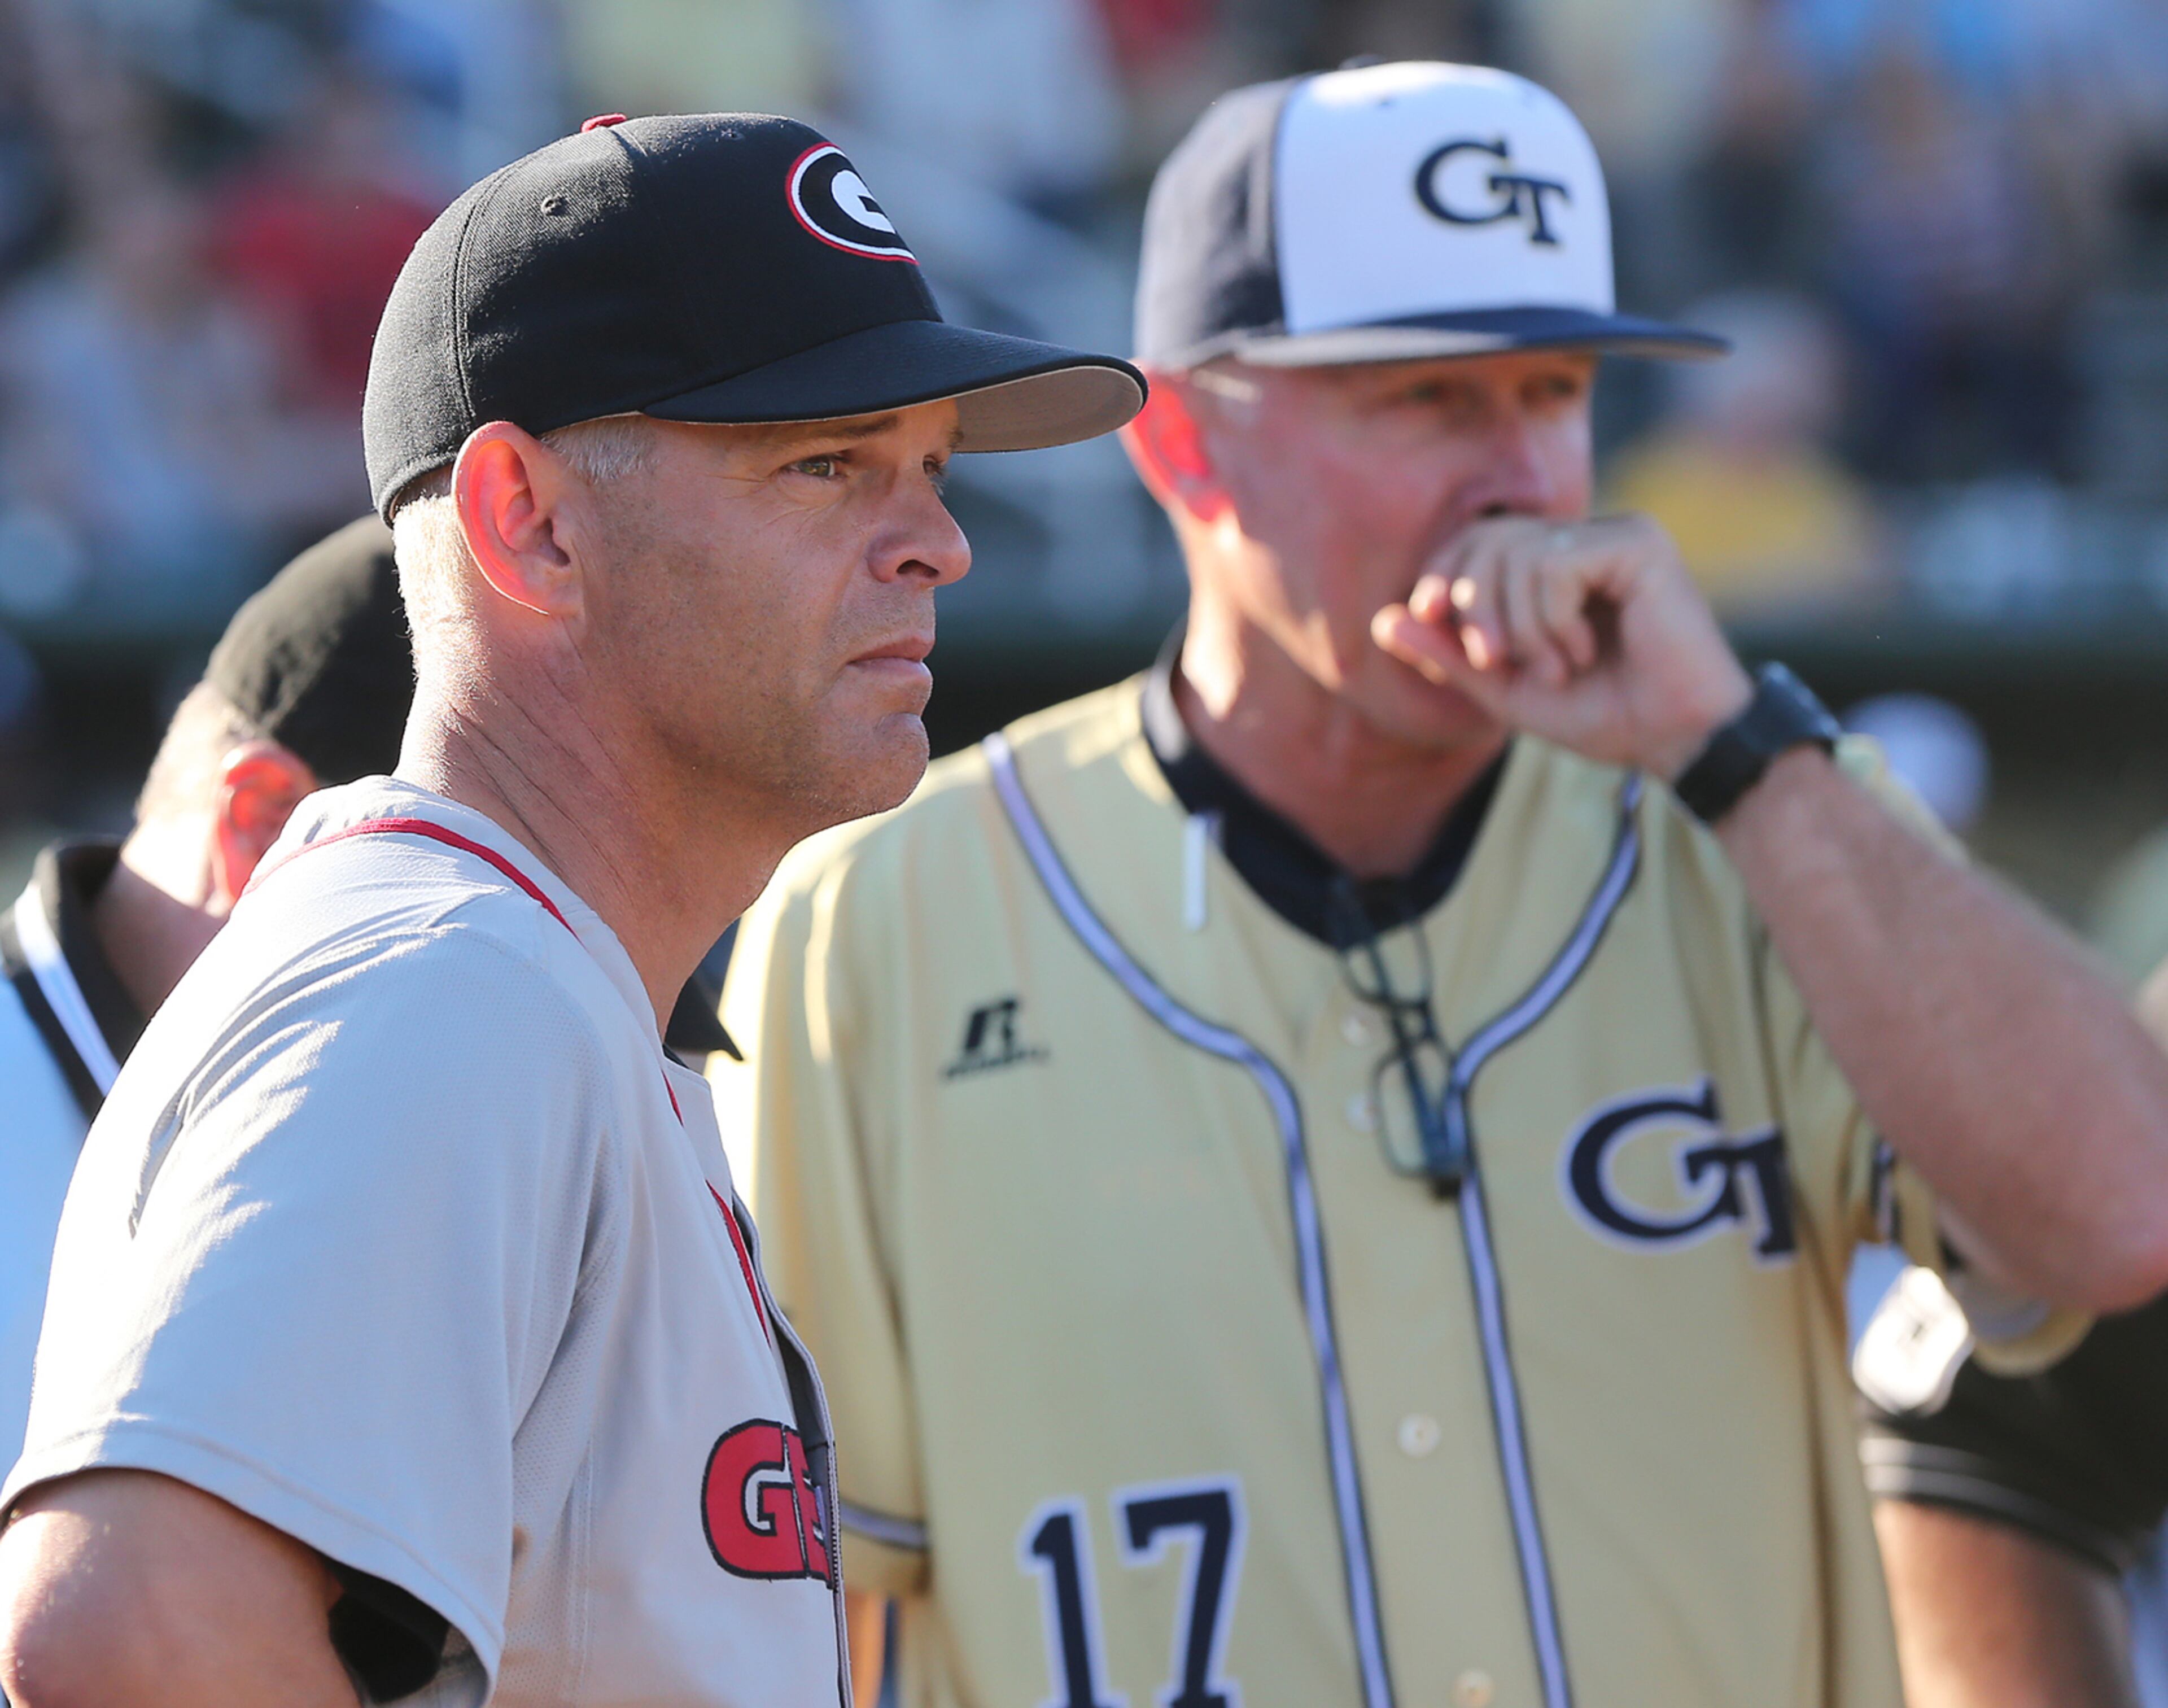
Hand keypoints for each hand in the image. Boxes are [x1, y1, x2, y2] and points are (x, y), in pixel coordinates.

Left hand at [1371, 513, 1752, 778]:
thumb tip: (1379, 621)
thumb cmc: (1603, 714)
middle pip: (1484, 539)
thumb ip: (1447, 655)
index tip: (1445, 635)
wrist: (1677, 738)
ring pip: (1514, 554)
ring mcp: (1612, 533)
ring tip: (1559, 667)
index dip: (1441, 581)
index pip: (1471, 541)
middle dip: (1472, 608)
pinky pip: (1554, 565)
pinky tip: (1584, 651)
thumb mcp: (1506, 688)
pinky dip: (1552, 621)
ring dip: (1519, 627)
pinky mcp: (1638, 543)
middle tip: (1496, 662)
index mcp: (1552, 562)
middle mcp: (1582, 536)